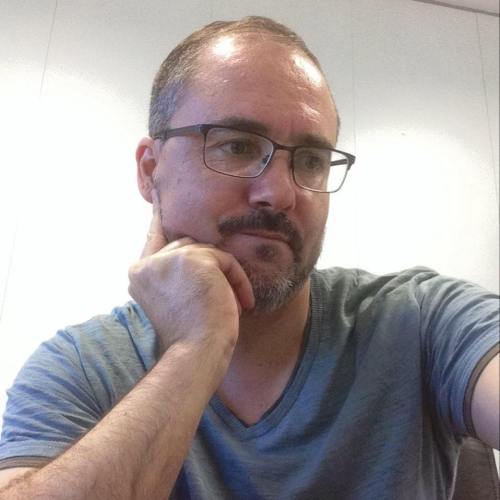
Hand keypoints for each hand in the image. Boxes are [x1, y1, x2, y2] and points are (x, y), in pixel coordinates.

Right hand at [128, 188, 254, 358]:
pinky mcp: (192, 258)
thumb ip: (177, 270)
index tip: (158, 190)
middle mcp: (147, 264)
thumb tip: (199, 248)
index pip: (154, 235)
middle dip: (210, 263)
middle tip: (226, 295)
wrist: (197, 355)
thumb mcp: (178, 299)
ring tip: (230, 305)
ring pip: (208, 250)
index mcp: (140, 274)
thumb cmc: (192, 335)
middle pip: (187, 242)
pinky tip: (239, 303)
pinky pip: (225, 258)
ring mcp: (167, 259)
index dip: (159, 213)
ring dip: (225, 276)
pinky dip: (237, 280)